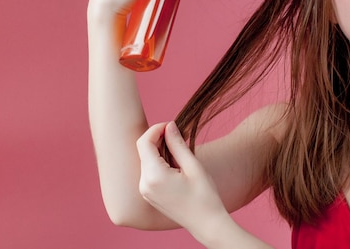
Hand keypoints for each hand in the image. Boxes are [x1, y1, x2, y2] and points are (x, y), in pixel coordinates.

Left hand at [136, 121, 227, 239]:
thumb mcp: (193, 166)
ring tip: (179, 153)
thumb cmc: (204, 196)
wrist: (206, 223)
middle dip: (158, 138)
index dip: (156, 129)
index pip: (144, 142)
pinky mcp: (149, 194)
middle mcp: (144, 184)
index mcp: (154, 176)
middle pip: (143, 150)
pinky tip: (175, 164)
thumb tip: (169, 125)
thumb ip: (177, 144)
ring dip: (159, 150)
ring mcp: (145, 191)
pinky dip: (158, 162)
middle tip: (178, 136)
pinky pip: (148, 171)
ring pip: (146, 160)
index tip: (172, 125)